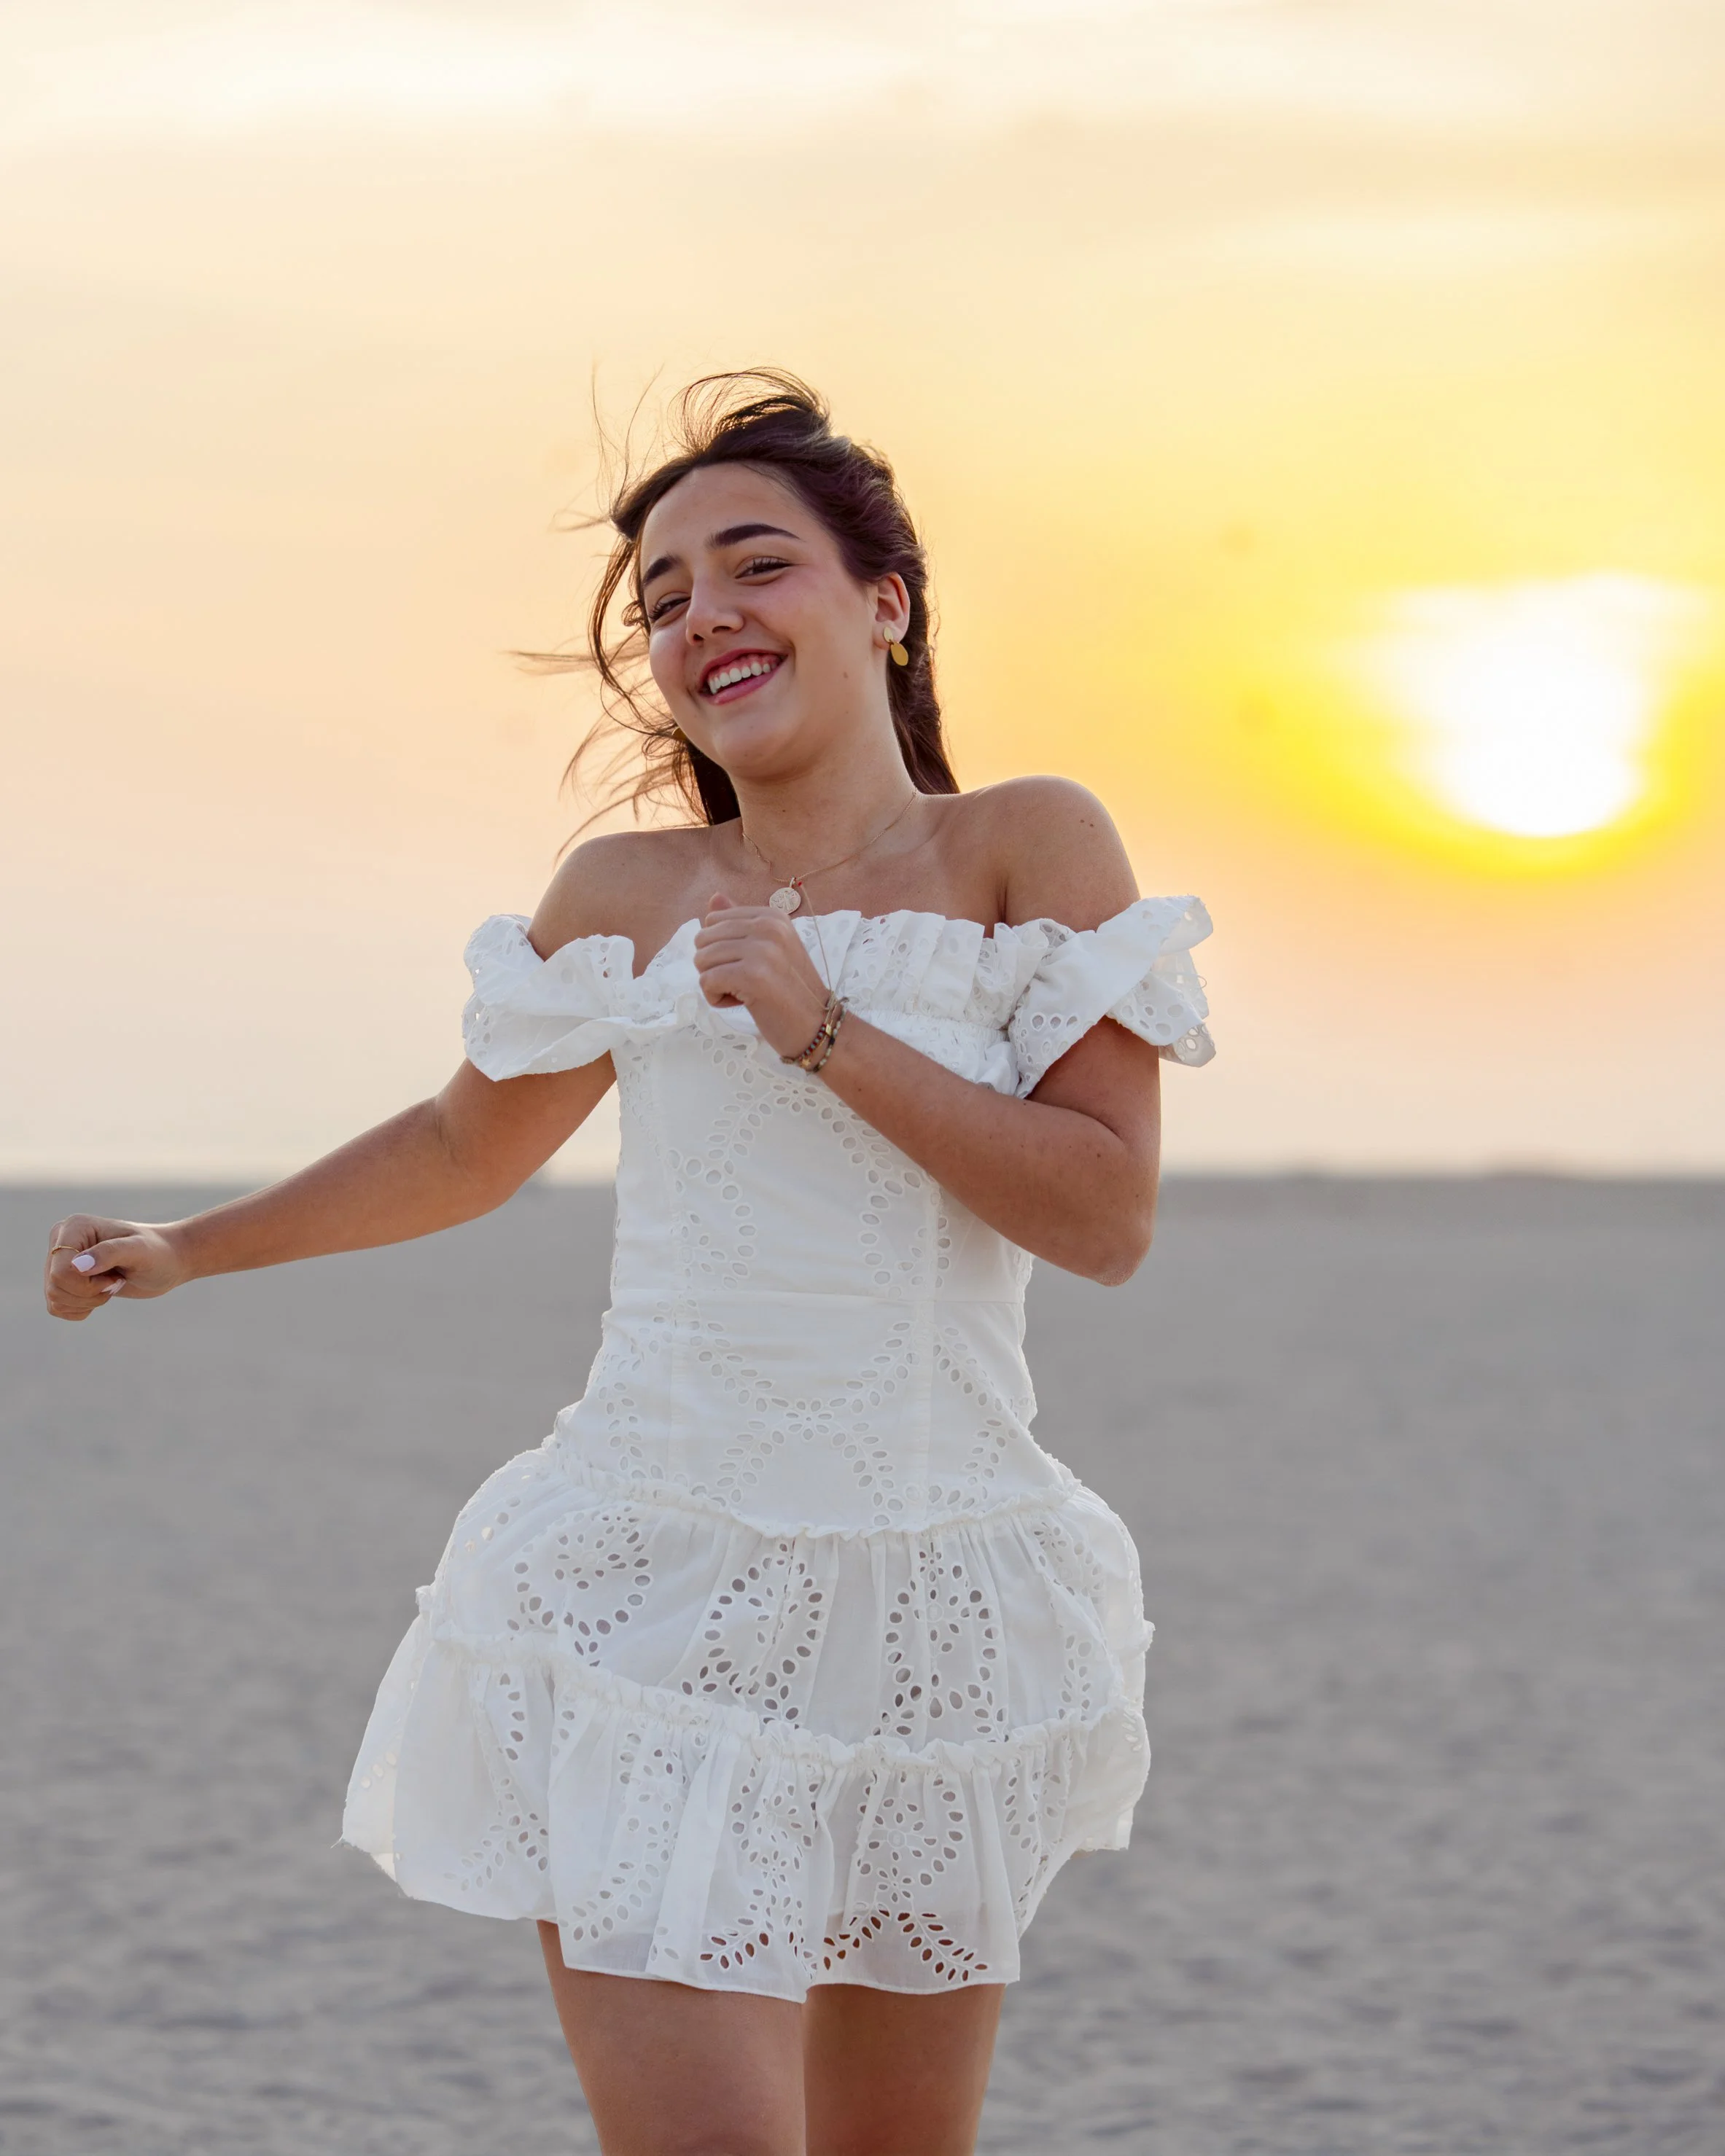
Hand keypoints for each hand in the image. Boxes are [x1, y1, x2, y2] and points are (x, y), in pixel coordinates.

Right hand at [44, 1212, 189, 1322]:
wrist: (166, 1262)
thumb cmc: (158, 1253)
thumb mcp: (141, 1251)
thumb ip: (111, 1253)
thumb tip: (78, 1266)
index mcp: (74, 1227)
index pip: (60, 1271)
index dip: (88, 1285)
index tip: (116, 1275)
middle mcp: (61, 1241)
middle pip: (56, 1286)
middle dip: (90, 1294)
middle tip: (116, 1281)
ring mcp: (60, 1261)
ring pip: (54, 1299)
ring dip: (88, 1301)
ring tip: (110, 1284)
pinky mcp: (64, 1280)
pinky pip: (57, 1307)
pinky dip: (81, 1309)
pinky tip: (101, 1294)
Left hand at [692, 894, 832, 1060]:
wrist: (817, 1026)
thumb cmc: (791, 991)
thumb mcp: (769, 949)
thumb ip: (740, 923)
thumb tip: (714, 897)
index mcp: (772, 916)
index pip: (714, 920)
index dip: (721, 949)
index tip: (749, 967)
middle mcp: (769, 926)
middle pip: (704, 939)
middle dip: (714, 966)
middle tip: (744, 982)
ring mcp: (762, 949)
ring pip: (701, 960)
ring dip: (715, 983)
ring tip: (744, 992)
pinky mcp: (753, 975)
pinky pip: (706, 981)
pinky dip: (716, 998)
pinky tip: (742, 1002)